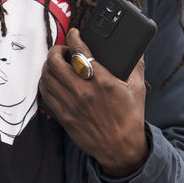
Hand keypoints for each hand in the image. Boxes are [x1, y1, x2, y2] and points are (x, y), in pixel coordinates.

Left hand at [40, 28, 148, 177]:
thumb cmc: (129, 118)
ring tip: (56, 63)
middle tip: (63, 50)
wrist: (121, 149)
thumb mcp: (137, 88)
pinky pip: (46, 94)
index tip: (74, 33)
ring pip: (47, 77)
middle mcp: (84, 92)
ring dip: (48, 65)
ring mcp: (71, 105)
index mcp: (103, 82)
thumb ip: (135, 65)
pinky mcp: (64, 117)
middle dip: (56, 50)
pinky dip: (46, 82)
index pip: (80, 51)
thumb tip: (136, 49)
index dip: (74, 37)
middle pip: (56, 62)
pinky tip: (52, 80)